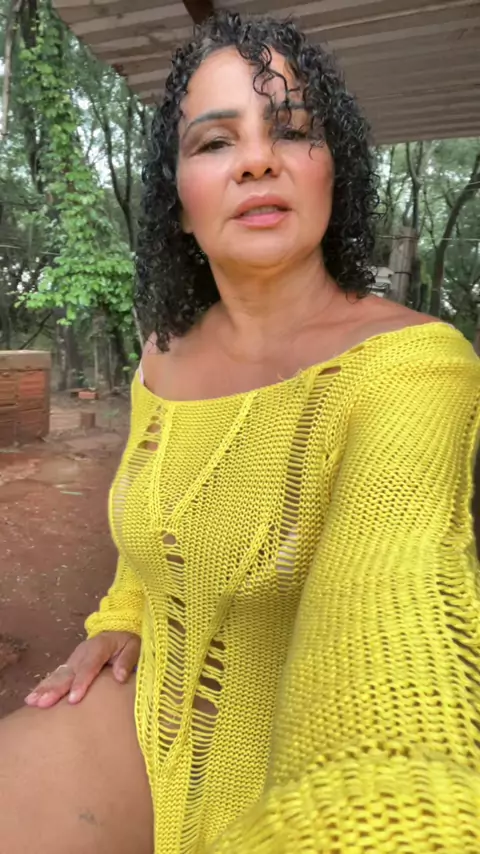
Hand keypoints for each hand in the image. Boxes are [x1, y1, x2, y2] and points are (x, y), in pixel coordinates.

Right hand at [24, 631, 139, 708]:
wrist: (117, 630)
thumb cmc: (126, 642)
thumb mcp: (134, 646)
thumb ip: (127, 660)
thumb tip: (120, 677)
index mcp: (99, 647)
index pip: (89, 666)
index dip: (81, 682)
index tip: (73, 699)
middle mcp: (82, 653)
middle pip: (68, 672)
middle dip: (55, 688)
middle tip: (43, 703)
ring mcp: (74, 659)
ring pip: (58, 674)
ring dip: (44, 688)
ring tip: (32, 701)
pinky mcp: (69, 665)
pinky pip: (56, 676)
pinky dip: (44, 686)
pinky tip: (32, 698)